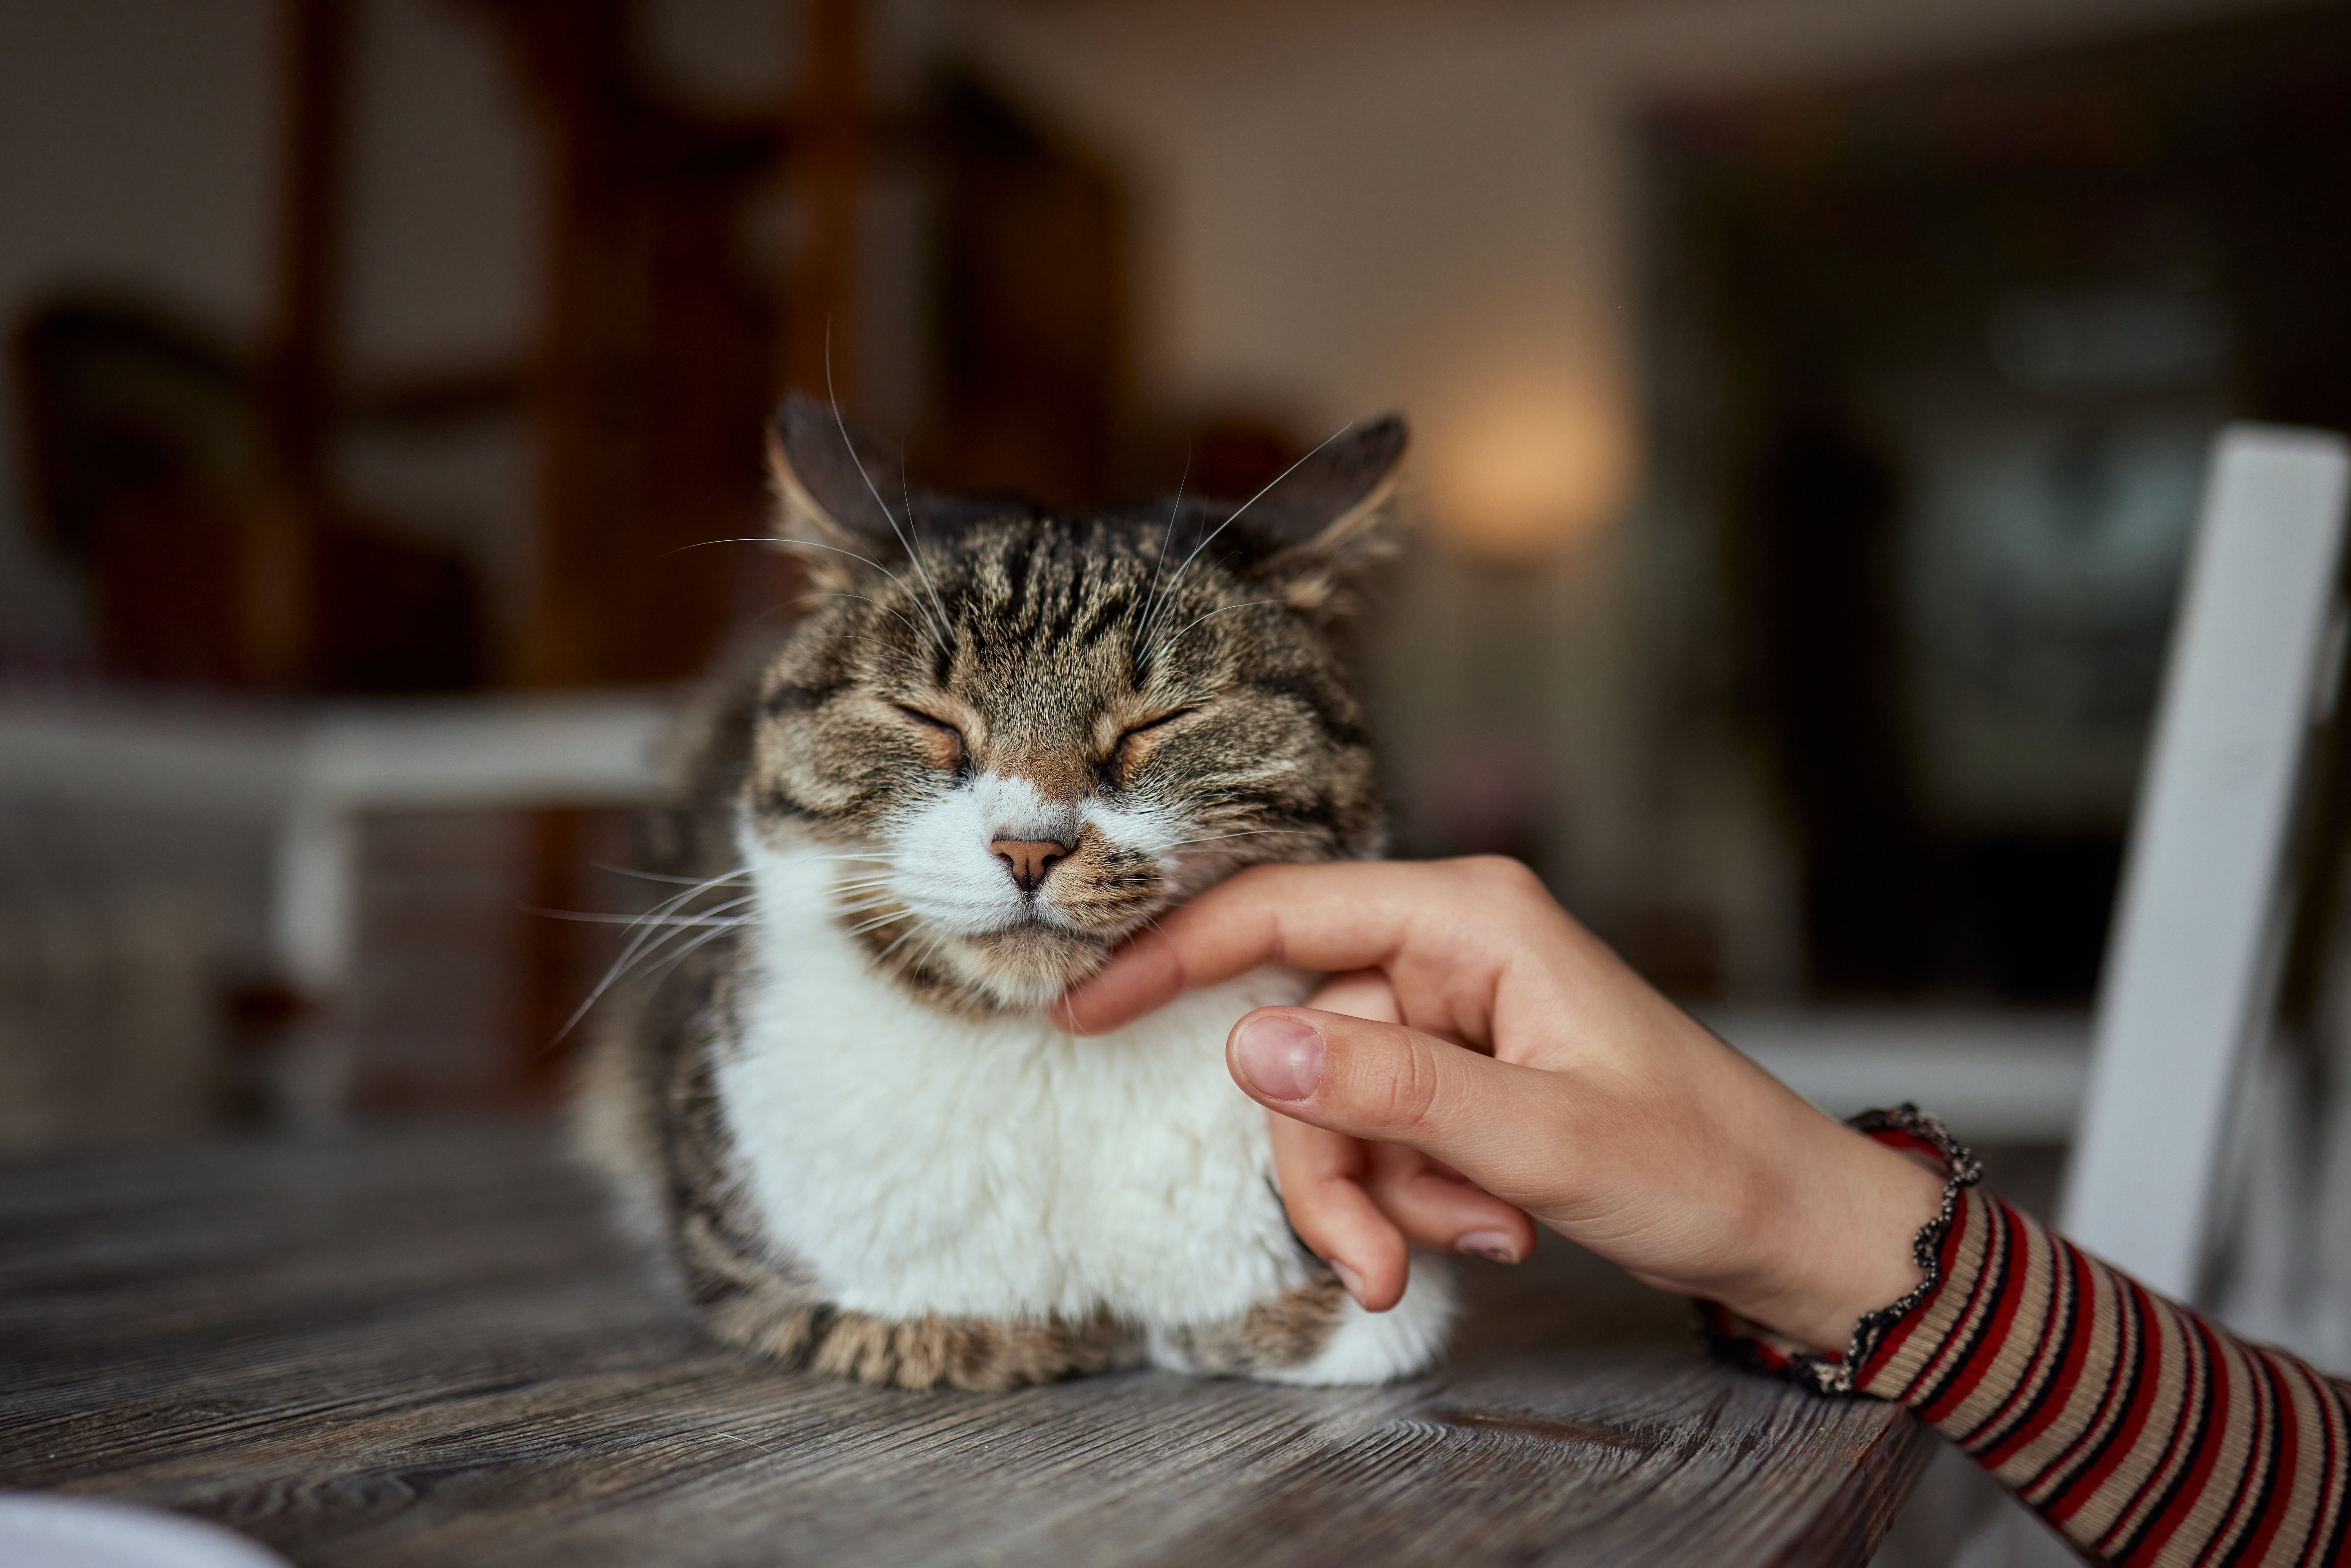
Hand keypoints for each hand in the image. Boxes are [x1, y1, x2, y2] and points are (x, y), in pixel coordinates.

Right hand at [1053, 858, 1944, 1353]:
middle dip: (1329, 1163)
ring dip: (1383, 1195)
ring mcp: (1450, 1015)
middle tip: (1377, 1261)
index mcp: (1468, 917)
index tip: (1080, 1009)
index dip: (1170, 955)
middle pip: (1301, 1043)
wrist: (1781, 1223)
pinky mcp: (1458, 1075)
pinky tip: (1495, 1229)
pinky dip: (1417, 1200)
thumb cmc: (1697, 1160)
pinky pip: (1378, 1136)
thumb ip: (1389, 1087)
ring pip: (1332, 1106)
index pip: (1279, 912)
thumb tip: (1245, 1041)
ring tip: (1477, 1241)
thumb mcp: (1540, 1134)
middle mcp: (1448, 949)